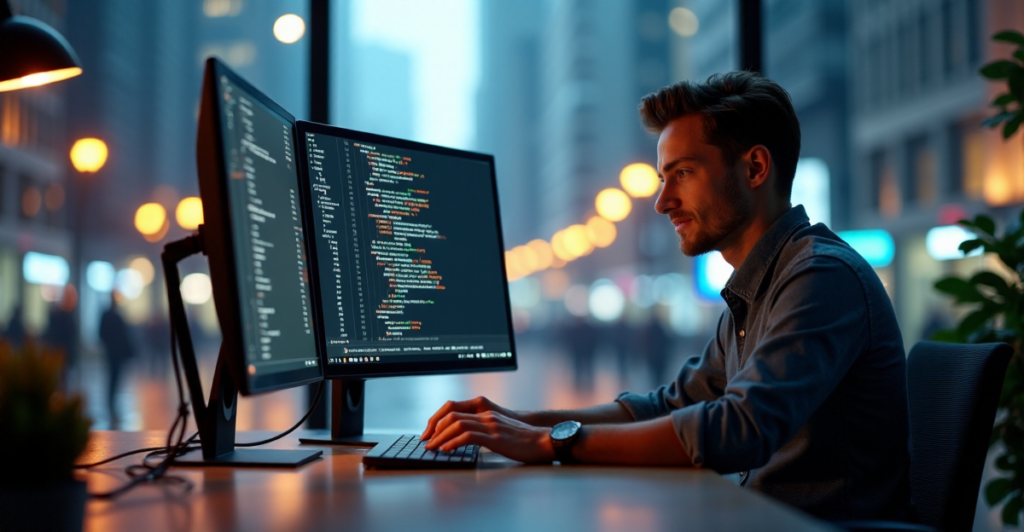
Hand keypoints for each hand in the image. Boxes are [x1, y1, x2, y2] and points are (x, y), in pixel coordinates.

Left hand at [424, 410, 554, 463]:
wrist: (544, 441)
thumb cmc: (523, 440)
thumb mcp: (499, 430)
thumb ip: (483, 431)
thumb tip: (463, 440)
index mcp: (485, 412)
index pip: (453, 408)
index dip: (437, 420)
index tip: (429, 433)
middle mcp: (486, 415)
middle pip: (451, 414)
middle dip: (434, 428)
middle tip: (426, 442)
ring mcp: (491, 425)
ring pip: (457, 424)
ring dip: (441, 436)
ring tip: (433, 447)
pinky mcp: (496, 437)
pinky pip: (468, 436)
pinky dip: (453, 442)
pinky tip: (446, 450)